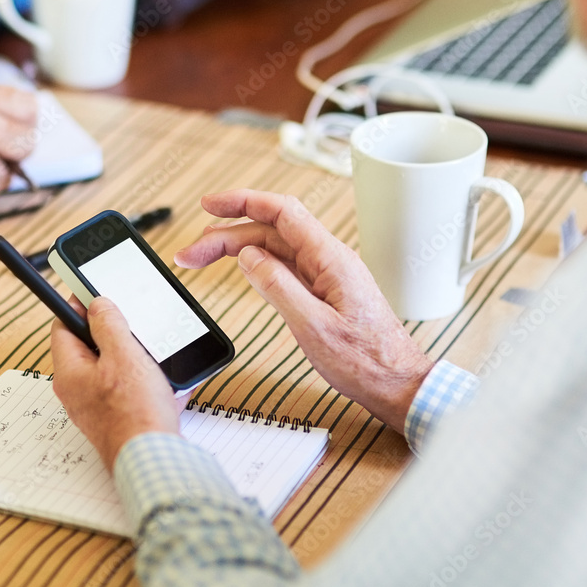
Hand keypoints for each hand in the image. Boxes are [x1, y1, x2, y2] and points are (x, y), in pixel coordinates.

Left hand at [51, 297, 179, 468]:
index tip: (95, 292)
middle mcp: (77, 391)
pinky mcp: (115, 419)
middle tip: (132, 325)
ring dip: (134, 359)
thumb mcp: (124, 355)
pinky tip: (165, 383)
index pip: (63, 326)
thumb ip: (109, 324)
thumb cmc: (135, 413)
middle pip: (88, 348)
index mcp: (70, 372)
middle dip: (113, 334)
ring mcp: (95, 407)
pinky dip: (145, 383)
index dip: (79, 305)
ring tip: (153, 357)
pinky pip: (127, 391)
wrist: (152, 459)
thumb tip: (97, 304)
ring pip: (111, 369)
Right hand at [174, 189, 433, 433]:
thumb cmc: (365, 361)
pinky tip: (240, 271)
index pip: (282, 213)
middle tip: (190, 253)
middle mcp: (328, 261)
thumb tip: (249, 257)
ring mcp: (326, 276)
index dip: (243, 202)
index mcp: (330, 259)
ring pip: (274, 250)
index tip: (210, 206)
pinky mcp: (324, 293)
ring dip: (236, 251)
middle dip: (226, 235)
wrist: (396, 384)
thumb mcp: (314, 326)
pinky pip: (285, 269)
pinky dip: (256, 267)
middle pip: (270, 232)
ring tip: (201, 259)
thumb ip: (278, 287)